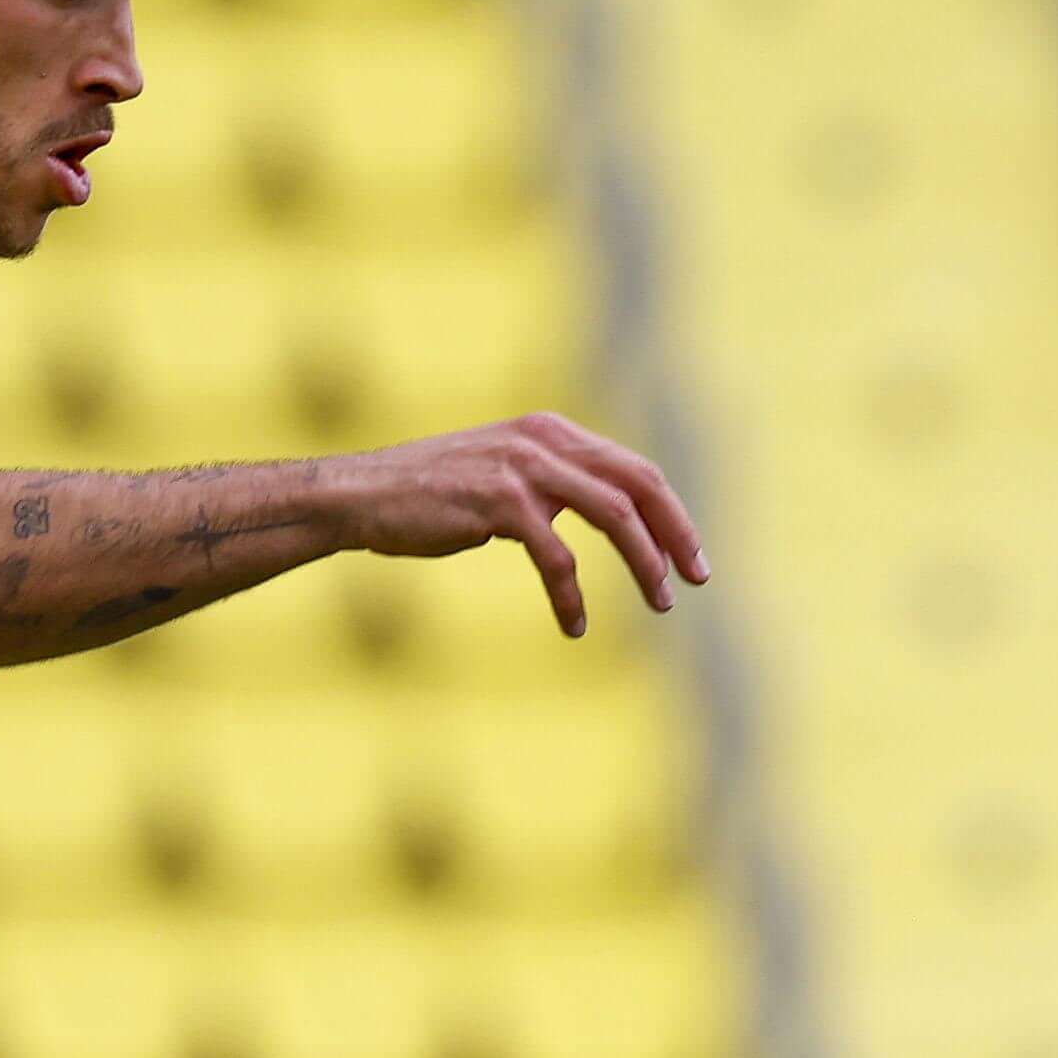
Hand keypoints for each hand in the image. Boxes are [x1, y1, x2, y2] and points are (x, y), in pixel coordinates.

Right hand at [335, 412, 710, 635]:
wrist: (360, 495)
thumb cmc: (424, 494)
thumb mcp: (499, 474)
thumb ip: (548, 483)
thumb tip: (594, 511)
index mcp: (551, 431)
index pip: (634, 467)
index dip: (670, 512)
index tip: (690, 555)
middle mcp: (545, 440)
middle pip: (639, 484)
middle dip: (676, 534)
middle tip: (697, 579)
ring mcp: (524, 468)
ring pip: (614, 515)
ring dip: (644, 563)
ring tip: (660, 601)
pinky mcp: (500, 503)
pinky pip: (557, 557)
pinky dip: (571, 595)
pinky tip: (574, 626)